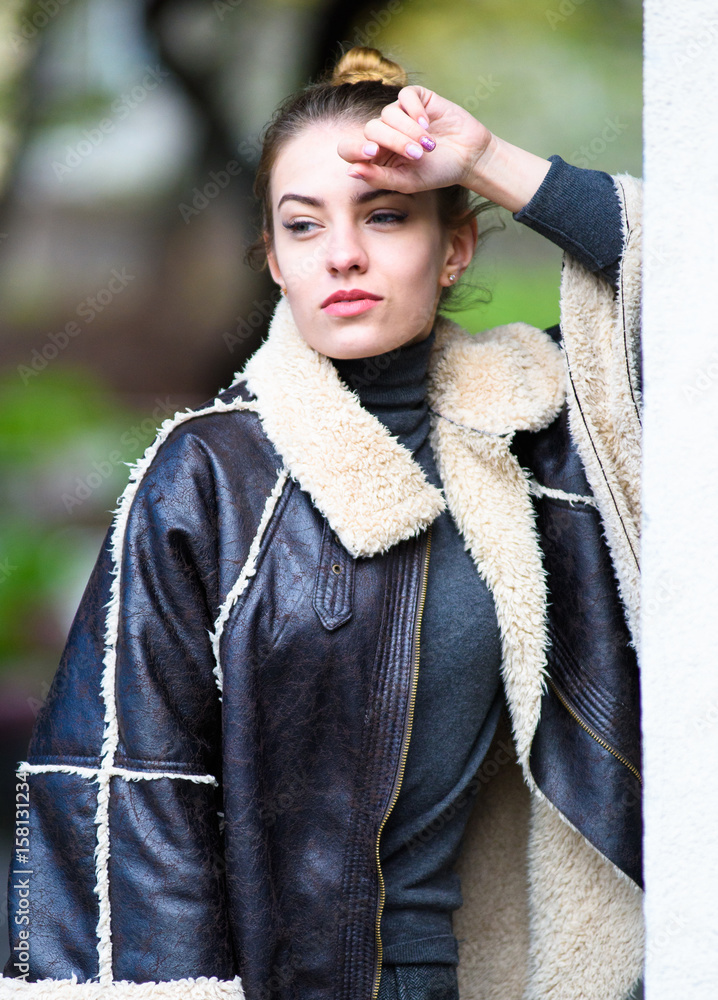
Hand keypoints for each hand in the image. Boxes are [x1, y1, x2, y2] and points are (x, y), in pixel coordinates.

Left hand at [337, 84, 551, 213]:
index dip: (355, 148)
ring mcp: (399, 113)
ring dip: (409, 130)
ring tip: (429, 145)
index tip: (372, 152)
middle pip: (371, 129)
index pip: (349, 148)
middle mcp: (383, 133)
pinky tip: (428, 123)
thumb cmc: (437, 173)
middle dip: (394, 142)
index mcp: (376, 156)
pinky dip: (415, 110)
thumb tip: (351, 170)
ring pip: (388, 113)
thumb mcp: (407, 182)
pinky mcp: (416, 98)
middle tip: (417, 155)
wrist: (468, 156)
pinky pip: (405, 96)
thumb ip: (379, 178)